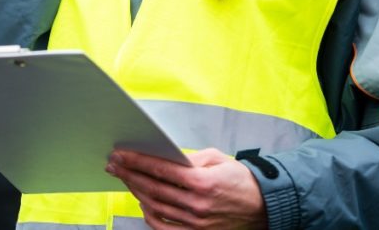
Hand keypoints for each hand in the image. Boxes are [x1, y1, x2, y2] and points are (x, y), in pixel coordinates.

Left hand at [106, 148, 267, 229]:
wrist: (264, 207)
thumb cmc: (242, 181)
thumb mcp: (218, 159)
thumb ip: (191, 159)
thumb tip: (166, 158)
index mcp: (202, 181)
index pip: (160, 169)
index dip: (137, 161)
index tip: (121, 155)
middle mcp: (197, 204)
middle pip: (152, 188)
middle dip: (129, 174)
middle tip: (114, 165)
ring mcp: (195, 223)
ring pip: (155, 207)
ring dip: (135, 191)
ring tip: (125, 179)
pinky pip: (164, 227)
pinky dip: (149, 215)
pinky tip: (143, 203)